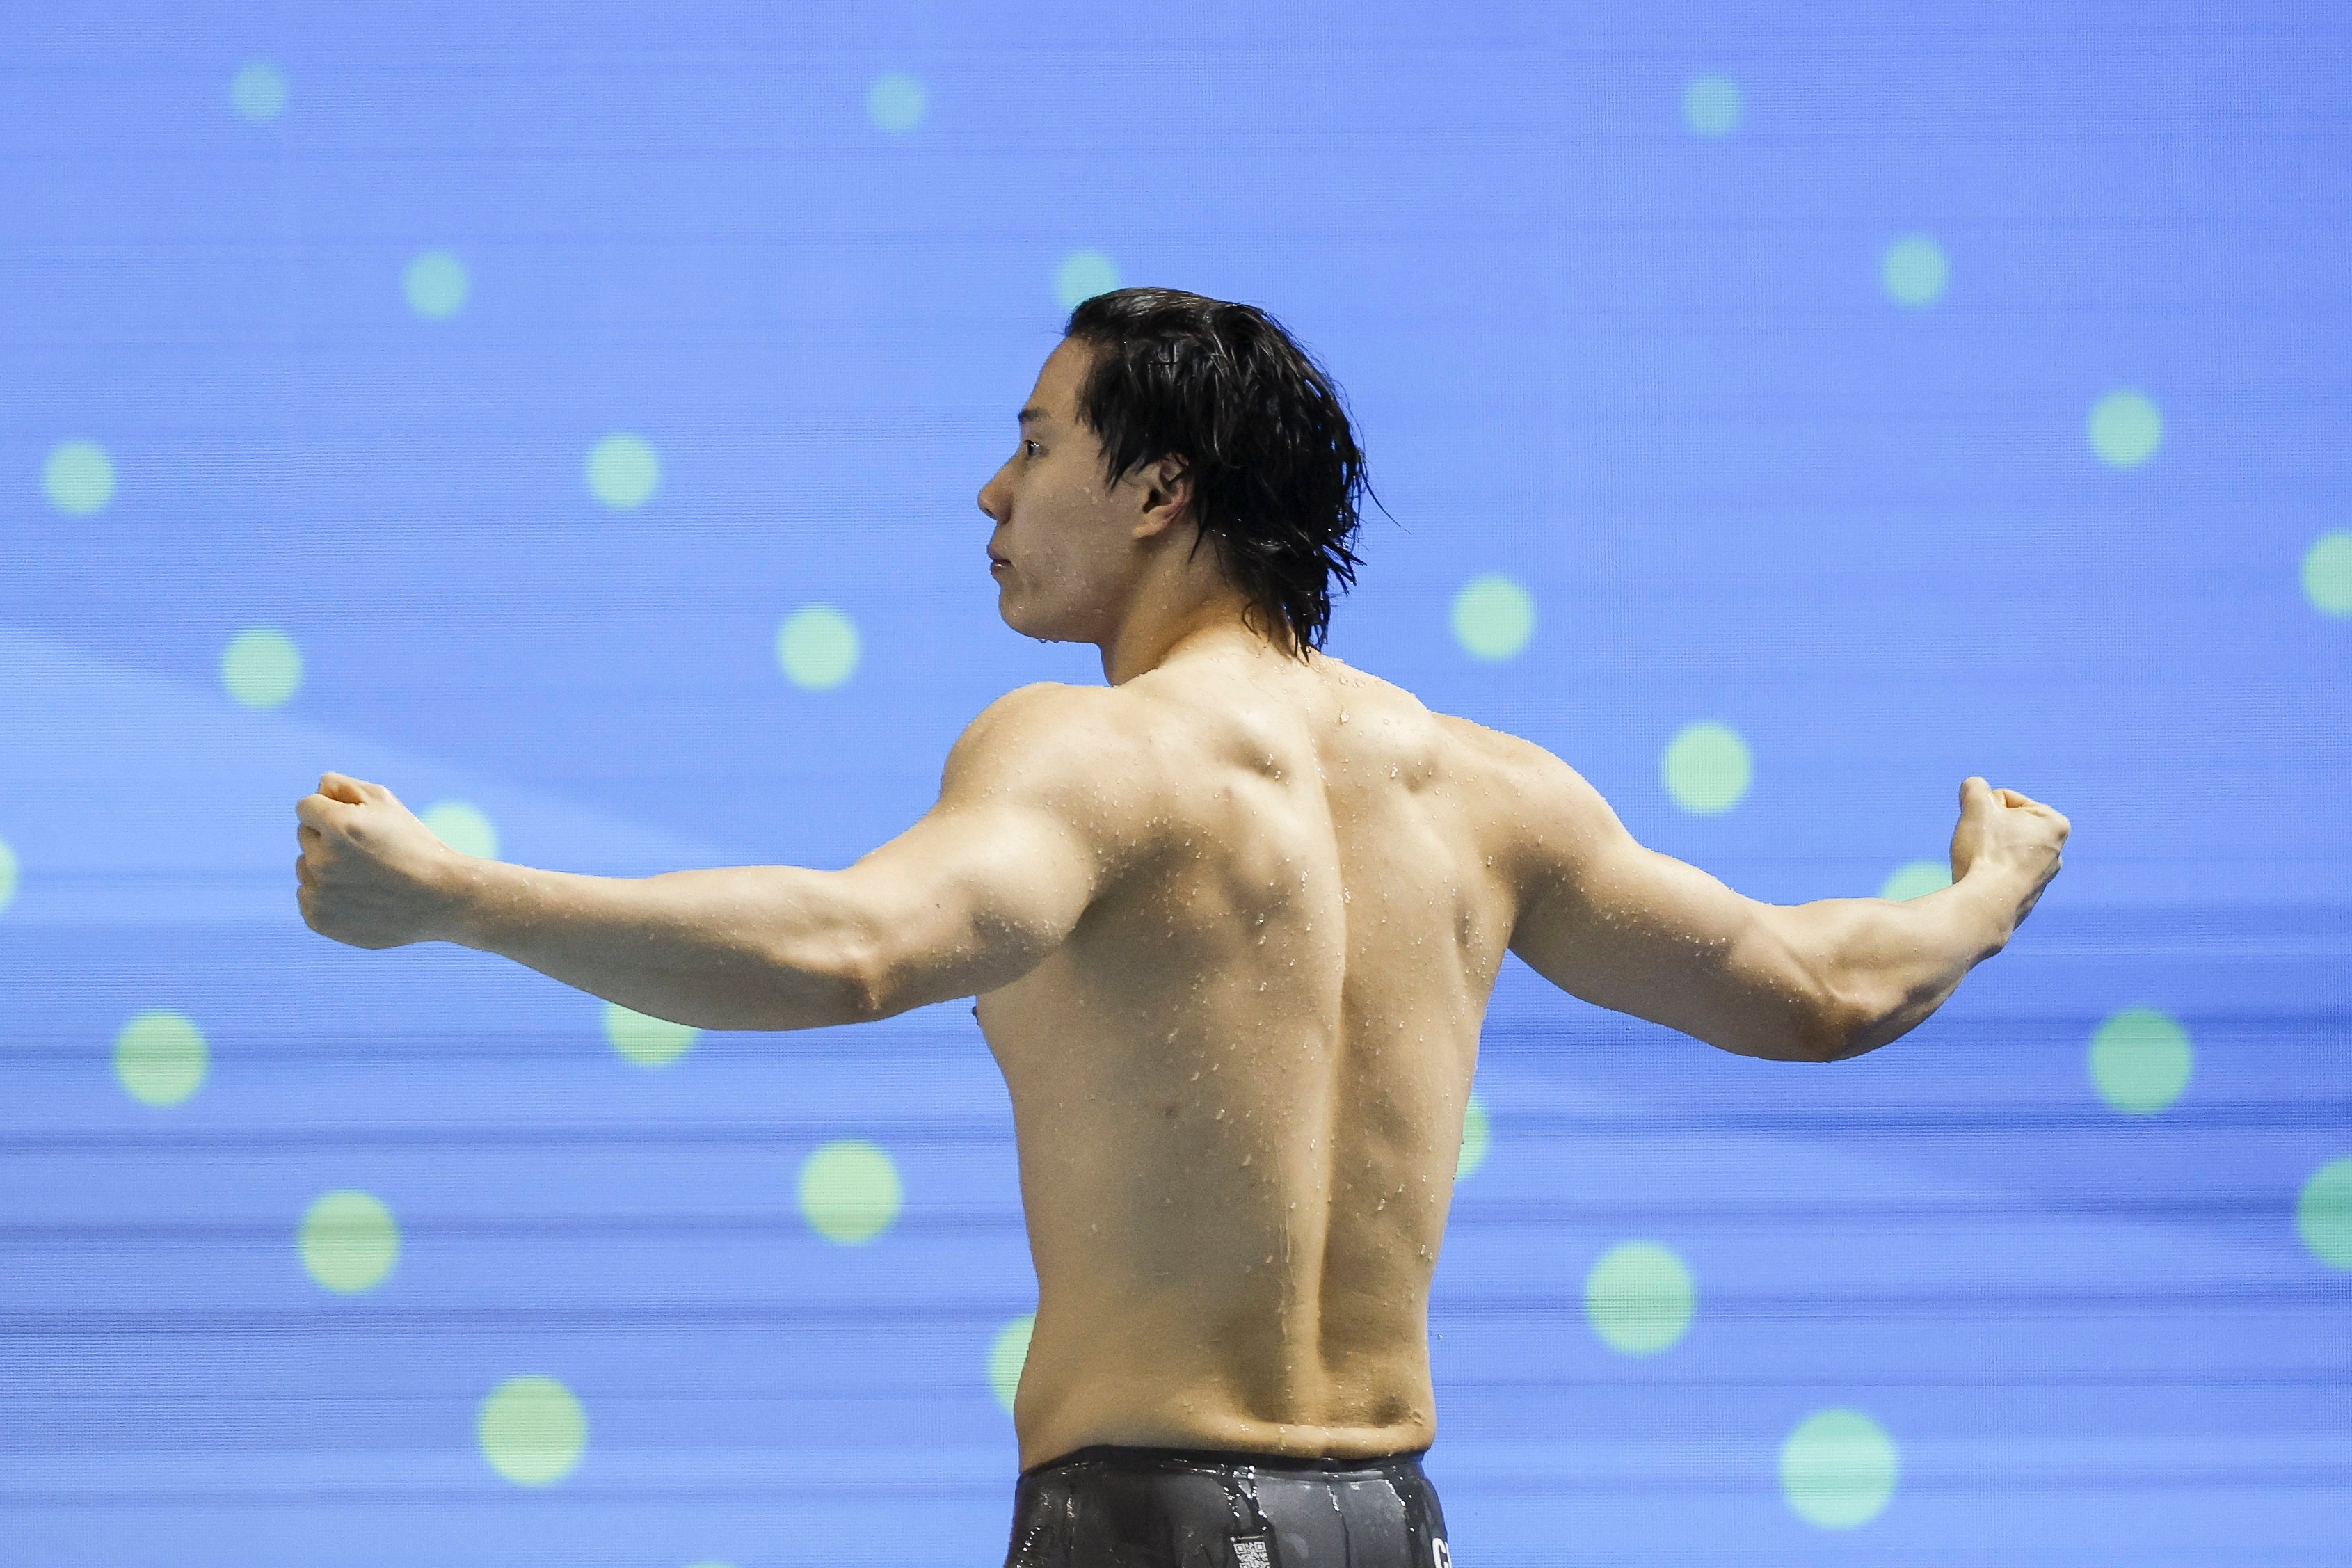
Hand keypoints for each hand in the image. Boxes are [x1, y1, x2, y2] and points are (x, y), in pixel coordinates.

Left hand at [295, 772, 466, 948]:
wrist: (440, 899)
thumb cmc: (414, 845)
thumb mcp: (386, 802)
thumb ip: (342, 786)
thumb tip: (315, 789)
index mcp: (339, 826)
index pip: (306, 807)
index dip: (332, 811)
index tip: (358, 825)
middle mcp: (323, 860)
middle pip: (305, 836)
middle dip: (329, 838)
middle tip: (368, 852)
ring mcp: (319, 894)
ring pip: (305, 868)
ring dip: (325, 867)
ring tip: (365, 877)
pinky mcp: (319, 919)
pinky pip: (307, 898)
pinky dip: (327, 896)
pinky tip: (359, 897)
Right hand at [1949, 776, 2069, 934]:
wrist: (1986, 906)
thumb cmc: (1988, 852)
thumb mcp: (1977, 807)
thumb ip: (1975, 788)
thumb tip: (1974, 787)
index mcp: (2055, 823)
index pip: (2006, 799)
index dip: (1985, 810)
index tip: (1983, 829)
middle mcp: (2057, 851)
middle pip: (2007, 824)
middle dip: (1988, 830)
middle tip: (1979, 845)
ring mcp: (2044, 877)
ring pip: (2003, 849)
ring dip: (1987, 851)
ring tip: (1979, 865)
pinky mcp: (2027, 897)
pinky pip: (2002, 873)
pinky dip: (1989, 872)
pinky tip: (1981, 881)